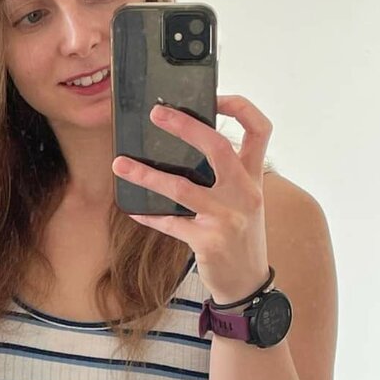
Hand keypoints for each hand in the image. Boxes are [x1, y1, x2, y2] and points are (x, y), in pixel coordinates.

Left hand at [111, 95, 272, 303]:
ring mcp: (227, 218)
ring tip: (120, 164)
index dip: (239, 106)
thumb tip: (186, 147)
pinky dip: (149, 215)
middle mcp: (245, 193)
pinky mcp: (208, 241)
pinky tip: (133, 210)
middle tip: (156, 114)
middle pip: (217, 147)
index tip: (214, 96)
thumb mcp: (245, 201)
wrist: (248, 283)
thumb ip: (227, 175)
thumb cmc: (241, 237)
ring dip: (146, 175)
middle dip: (185, 126)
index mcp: (253, 178)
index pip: (259, 130)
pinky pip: (170, 222)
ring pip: (181, 187)